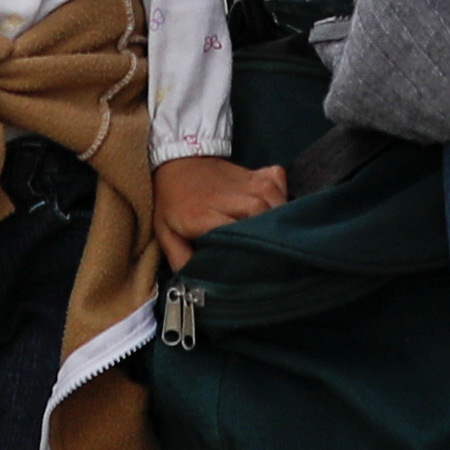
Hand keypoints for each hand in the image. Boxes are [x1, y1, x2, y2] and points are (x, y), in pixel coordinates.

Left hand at [154, 156, 289, 260]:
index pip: (235, 234)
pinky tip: (276, 209)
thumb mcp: (166, 234)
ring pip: (275, 201)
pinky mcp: (258, 172)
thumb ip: (182, 260)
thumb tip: (197, 287)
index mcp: (203, 215)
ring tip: (273, 237)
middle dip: (267, 237)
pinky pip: (280, 184)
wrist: (178, 162)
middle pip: (262, 217)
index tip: (253, 268)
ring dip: (278, 219)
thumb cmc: (173, 203)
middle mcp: (228, 197)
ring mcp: (247, 181)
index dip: (246, 253)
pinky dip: (283, 196)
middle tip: (268, 254)